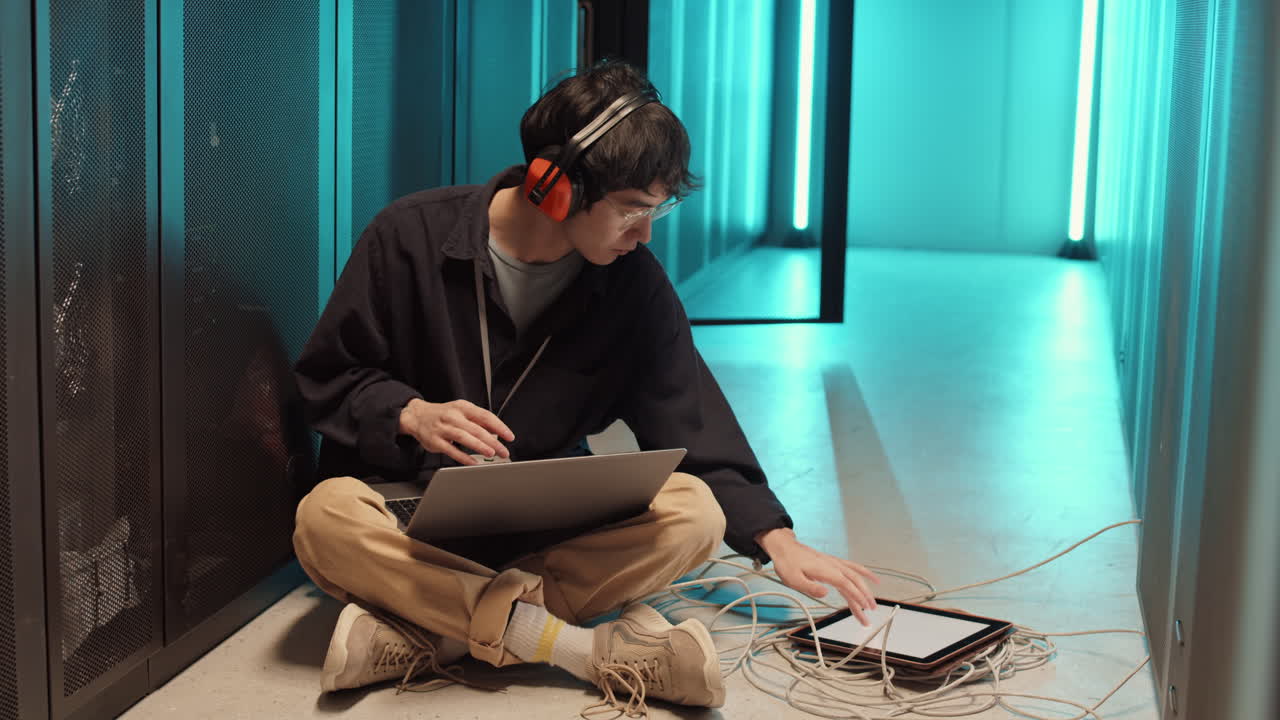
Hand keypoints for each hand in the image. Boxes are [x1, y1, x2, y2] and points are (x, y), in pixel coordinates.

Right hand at [398, 398, 514, 465]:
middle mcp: (453, 417)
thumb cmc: (443, 415)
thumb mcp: (461, 410)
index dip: (499, 427)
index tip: (509, 436)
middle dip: (493, 441)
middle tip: (503, 451)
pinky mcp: (435, 441)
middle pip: (477, 429)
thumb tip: (497, 431)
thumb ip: (478, 420)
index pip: (485, 416)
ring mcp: (443, 429)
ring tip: (491, 453)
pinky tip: (473, 462)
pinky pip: (451, 450)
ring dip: (479, 446)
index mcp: (463, 407)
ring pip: (464, 437)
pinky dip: (463, 457)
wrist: (417, 416)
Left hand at [756, 528, 880, 625]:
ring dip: (865, 589)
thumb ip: (810, 587)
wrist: (784, 547)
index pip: (847, 585)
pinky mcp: (833, 563)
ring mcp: (834, 564)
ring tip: (872, 603)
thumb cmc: (787, 563)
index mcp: (826, 570)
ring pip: (855, 576)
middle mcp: (833, 566)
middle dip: (865, 596)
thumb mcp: (793, 579)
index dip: (857, 596)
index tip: (866, 607)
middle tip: (872, 610)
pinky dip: (863, 573)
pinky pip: (852, 568)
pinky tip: (871, 578)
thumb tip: (826, 594)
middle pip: (854, 581)